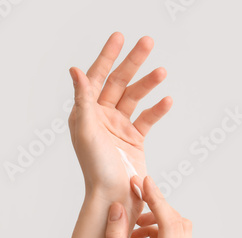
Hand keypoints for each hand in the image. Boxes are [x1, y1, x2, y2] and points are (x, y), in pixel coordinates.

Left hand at [68, 32, 172, 210]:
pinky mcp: (135, 138)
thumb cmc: (95, 168)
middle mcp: (102, 116)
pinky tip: (167, 99)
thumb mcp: (85, 130)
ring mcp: (119, 127)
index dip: (107, 56)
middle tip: (147, 42)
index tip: (119, 38)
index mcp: (86, 112)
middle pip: (119, 82)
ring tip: (162, 72)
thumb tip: (75, 70)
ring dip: (148, 84)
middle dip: (133, 62)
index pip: (97, 77)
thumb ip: (83, 99)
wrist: (114, 195)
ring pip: (135, 98)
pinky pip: (147, 118)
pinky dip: (157, 109)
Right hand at [100, 176, 192, 237]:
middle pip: (178, 223)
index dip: (156, 198)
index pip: (170, 223)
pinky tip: (138, 236)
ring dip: (158, 219)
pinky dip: (159, 231)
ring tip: (133, 225)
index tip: (142, 181)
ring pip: (179, 230)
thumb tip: (117, 207)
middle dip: (157, 205)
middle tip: (135, 192)